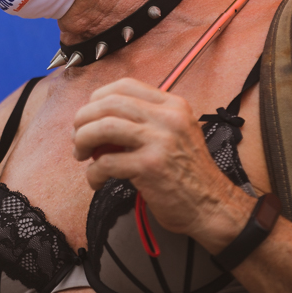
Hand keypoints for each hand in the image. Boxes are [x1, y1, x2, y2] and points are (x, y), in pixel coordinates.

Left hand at [72, 77, 252, 245]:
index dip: (99, 97)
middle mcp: (167, 117)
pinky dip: (93, 172)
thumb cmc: (188, 173)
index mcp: (172, 105)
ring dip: (83, 140)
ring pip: (104, 126)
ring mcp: (160, 140)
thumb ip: (144, 121)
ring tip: (81, 154)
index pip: (125, 85)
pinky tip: (95, 180)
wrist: (213, 206)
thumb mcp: (174, 133)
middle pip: (110, 103)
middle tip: (78, 137)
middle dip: (85, 118)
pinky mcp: (150, 166)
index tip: (90, 114)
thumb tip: (98, 121)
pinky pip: (107, 162)